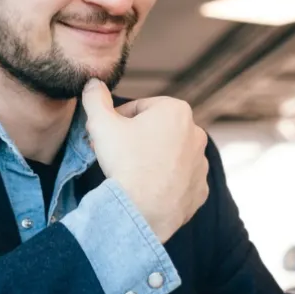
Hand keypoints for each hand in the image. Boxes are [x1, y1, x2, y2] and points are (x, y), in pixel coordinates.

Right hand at [82, 79, 209, 242]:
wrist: (142, 210)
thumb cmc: (125, 162)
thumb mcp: (101, 124)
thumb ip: (95, 99)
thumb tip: (93, 83)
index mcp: (176, 110)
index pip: (139, 109)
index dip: (118, 121)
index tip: (107, 135)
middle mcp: (196, 133)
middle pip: (156, 131)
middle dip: (135, 139)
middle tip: (114, 154)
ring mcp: (201, 163)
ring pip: (169, 155)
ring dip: (152, 159)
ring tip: (131, 174)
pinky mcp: (200, 189)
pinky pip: (179, 180)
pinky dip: (165, 183)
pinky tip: (147, 190)